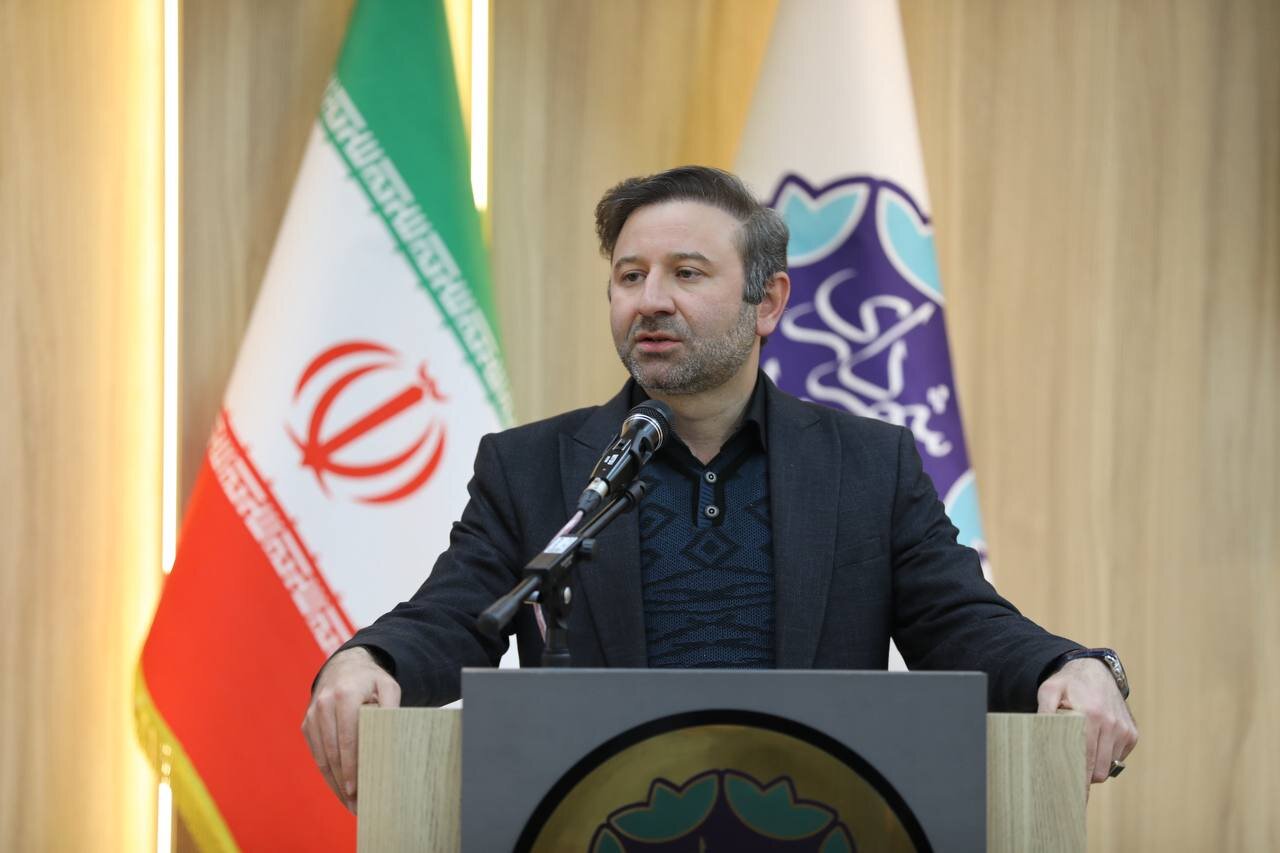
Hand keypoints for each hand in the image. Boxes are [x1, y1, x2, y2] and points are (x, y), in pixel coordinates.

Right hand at [301, 646, 400, 811]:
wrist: (345, 667)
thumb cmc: (371, 680)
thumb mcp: (388, 686)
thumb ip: (391, 708)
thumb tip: (392, 736)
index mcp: (344, 695)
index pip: (347, 738)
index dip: (350, 766)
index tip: (356, 788)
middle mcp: (324, 705)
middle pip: (333, 752)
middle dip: (343, 781)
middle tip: (357, 805)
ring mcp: (312, 716)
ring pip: (322, 757)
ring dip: (334, 783)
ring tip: (350, 804)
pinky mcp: (307, 725)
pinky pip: (317, 754)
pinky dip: (327, 773)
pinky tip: (339, 788)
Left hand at [1037, 658, 1138, 788]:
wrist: (1094, 668)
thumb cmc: (1067, 683)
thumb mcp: (1048, 691)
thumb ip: (1043, 712)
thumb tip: (1039, 736)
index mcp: (1090, 715)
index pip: (1085, 760)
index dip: (1078, 781)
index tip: (1071, 795)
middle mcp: (1111, 724)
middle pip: (1098, 770)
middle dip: (1084, 776)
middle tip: (1068, 772)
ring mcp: (1124, 729)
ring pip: (1109, 766)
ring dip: (1095, 765)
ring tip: (1080, 749)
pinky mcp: (1132, 733)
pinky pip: (1118, 757)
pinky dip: (1106, 755)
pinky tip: (1094, 740)